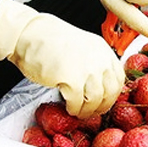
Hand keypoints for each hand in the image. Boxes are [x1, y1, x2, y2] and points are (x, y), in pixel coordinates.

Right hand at [0, 0, 124, 117]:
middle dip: (102, 106)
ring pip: (96, 100)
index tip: (105, 100)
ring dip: (88, 111)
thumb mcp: (81, 46)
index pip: (119, 78)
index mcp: (102, 49)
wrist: (28, 34)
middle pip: (111, 91)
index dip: (113, 93)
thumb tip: (99, 82)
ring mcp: (86, 70)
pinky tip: (70, 108)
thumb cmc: (49, 40)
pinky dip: (75, 109)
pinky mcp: (71, 80)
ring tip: (79, 112)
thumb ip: (93, 61)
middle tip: (94, 111)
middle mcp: (98, 59)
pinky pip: (78, 103)